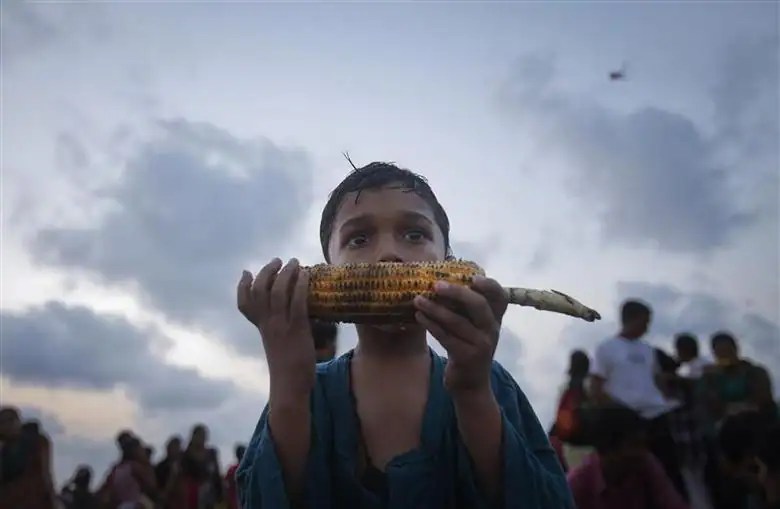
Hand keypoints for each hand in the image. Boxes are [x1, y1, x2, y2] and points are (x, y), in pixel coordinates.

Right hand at [237, 258, 315, 397]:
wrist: (290, 387)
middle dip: (267, 271)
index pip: (244, 304)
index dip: (242, 286)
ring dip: (286, 273)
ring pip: (278, 291)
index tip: (246, 272)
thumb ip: (279, 333)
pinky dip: (300, 285)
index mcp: (262, 329)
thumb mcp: (278, 347)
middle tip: (278, 260)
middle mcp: (268, 325)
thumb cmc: (288, 370)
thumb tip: (292, 320)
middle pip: (260, 291)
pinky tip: (306, 275)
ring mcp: (281, 326)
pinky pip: (297, 301)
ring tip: (294, 262)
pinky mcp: (297, 329)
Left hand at [413, 276, 508, 394]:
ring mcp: (481, 344)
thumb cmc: (468, 347)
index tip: (473, 277)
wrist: (470, 384)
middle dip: (456, 292)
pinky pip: (446, 337)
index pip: (500, 296)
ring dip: (435, 308)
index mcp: (495, 318)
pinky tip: (419, 317)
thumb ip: (466, 308)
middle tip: (435, 285)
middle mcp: (492, 329)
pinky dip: (431, 325)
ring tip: (418, 300)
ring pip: (457, 321)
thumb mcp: (474, 327)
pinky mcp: (467, 357)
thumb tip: (441, 281)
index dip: (489, 285)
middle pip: (478, 305)